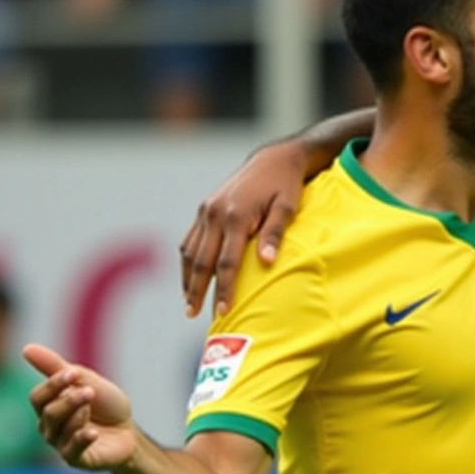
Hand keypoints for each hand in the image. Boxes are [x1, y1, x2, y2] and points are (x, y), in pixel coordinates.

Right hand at [25, 344, 135, 470]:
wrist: (129, 432)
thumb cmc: (106, 406)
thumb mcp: (86, 381)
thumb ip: (57, 367)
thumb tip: (27, 348)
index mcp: (49, 407)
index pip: (38, 396)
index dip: (53, 384)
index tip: (73, 374)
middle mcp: (49, 427)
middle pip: (48, 412)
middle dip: (69, 400)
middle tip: (90, 392)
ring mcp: (61, 445)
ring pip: (59, 430)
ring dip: (78, 415)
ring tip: (93, 408)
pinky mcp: (76, 459)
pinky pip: (72, 451)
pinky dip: (81, 439)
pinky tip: (92, 432)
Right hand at [180, 142, 305, 317]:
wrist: (273, 159)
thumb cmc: (285, 186)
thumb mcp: (287, 206)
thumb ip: (276, 233)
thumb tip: (268, 261)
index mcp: (236, 216)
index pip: (227, 262)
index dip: (224, 289)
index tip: (224, 311)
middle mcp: (215, 214)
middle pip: (201, 260)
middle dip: (196, 290)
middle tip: (193, 314)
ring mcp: (206, 210)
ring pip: (190, 251)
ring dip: (187, 278)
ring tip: (188, 303)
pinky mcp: (204, 208)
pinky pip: (190, 240)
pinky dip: (187, 261)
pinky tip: (189, 278)